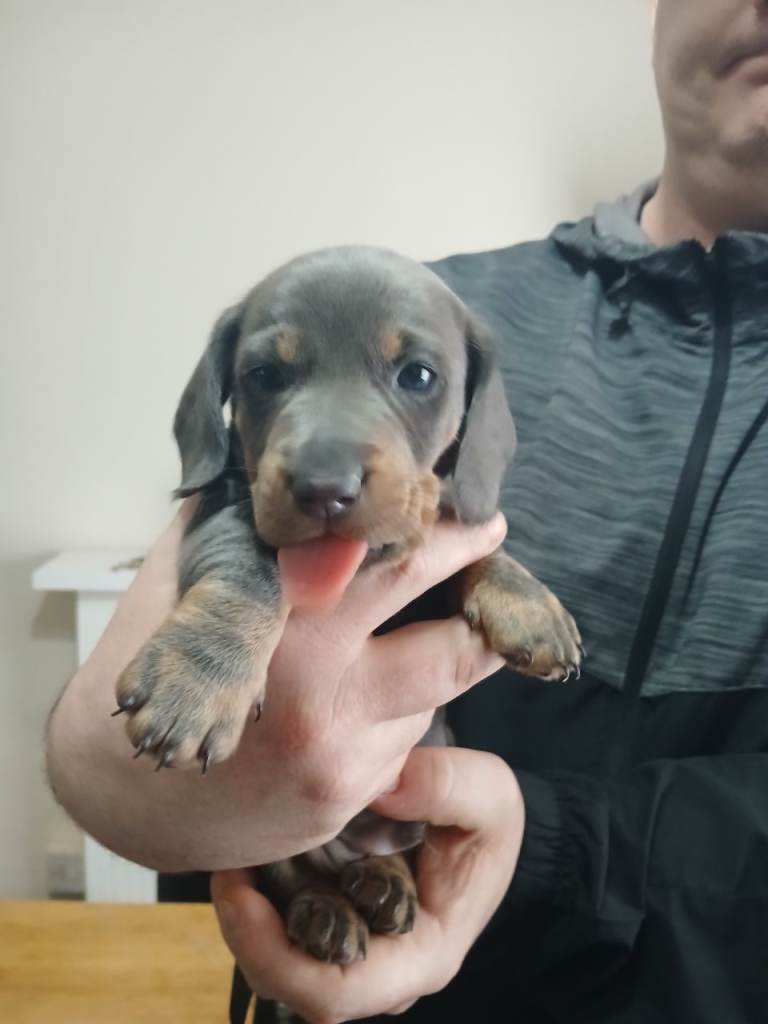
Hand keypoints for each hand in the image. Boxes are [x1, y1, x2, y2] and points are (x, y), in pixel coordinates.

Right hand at [46, 503, 505, 871]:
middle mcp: (324, 701)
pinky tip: (353, 697)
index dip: (453, 541)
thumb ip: (243, 523)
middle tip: (495, 567)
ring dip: (433, 659)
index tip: (481, 518)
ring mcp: (341, 763)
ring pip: (433, 697)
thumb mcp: (185, 573)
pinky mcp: (347, 803)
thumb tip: (298, 476)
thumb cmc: (152, 663)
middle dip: (488, 606)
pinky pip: (404, 741)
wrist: (121, 788)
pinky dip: (397, 710)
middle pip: (455, 649)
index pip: (400, 572)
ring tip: (396, 635)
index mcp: (285, 630)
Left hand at [212, 746, 524, 1022]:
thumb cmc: (484, 820)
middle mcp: (378, 966)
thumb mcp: (487, 794)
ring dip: (245, 916)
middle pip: (293, 983)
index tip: (241, 895)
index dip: (278, 956)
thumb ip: (447, 786)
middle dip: (248, 936)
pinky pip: (281, 925)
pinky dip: (257, 894)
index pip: (337, 989)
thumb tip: (385, 782)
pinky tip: (245, 850)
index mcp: (420, 955)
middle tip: (225, 871)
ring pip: (279, 959)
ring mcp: (351, 945)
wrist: (477, 820)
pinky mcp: (331, 917)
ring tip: (229, 855)